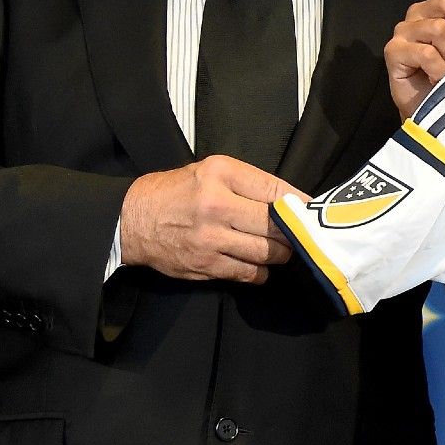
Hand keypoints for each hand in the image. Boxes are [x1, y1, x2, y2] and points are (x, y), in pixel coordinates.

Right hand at [118, 155, 295, 282]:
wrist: (131, 220)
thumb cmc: (176, 192)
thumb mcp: (211, 171)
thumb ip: (249, 183)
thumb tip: (292, 200)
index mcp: (220, 174)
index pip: (274, 189)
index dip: (299, 202)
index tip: (313, 211)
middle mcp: (216, 205)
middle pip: (274, 225)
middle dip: (293, 232)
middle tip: (301, 234)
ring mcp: (210, 238)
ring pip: (266, 253)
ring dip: (280, 254)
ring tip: (282, 249)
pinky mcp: (204, 265)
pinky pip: (247, 273)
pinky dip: (260, 272)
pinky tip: (260, 265)